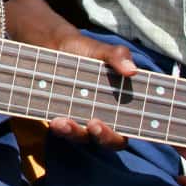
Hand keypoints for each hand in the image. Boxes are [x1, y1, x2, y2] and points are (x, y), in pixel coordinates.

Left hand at [40, 31, 137, 150]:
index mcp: (117, 106)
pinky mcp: (58, 117)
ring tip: (63, 122)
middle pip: (105, 140)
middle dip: (101, 137)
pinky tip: (53, 119)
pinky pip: (60, 129)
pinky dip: (58, 127)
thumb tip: (132, 70)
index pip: (126, 129)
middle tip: (94, 125)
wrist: (55, 46)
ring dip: (73, 132)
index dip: (127, 133)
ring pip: (79, 136)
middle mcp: (99, 118)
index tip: (120, 128)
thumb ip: (118, 57)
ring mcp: (78, 120)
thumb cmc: (86, 50)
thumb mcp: (102, 51)